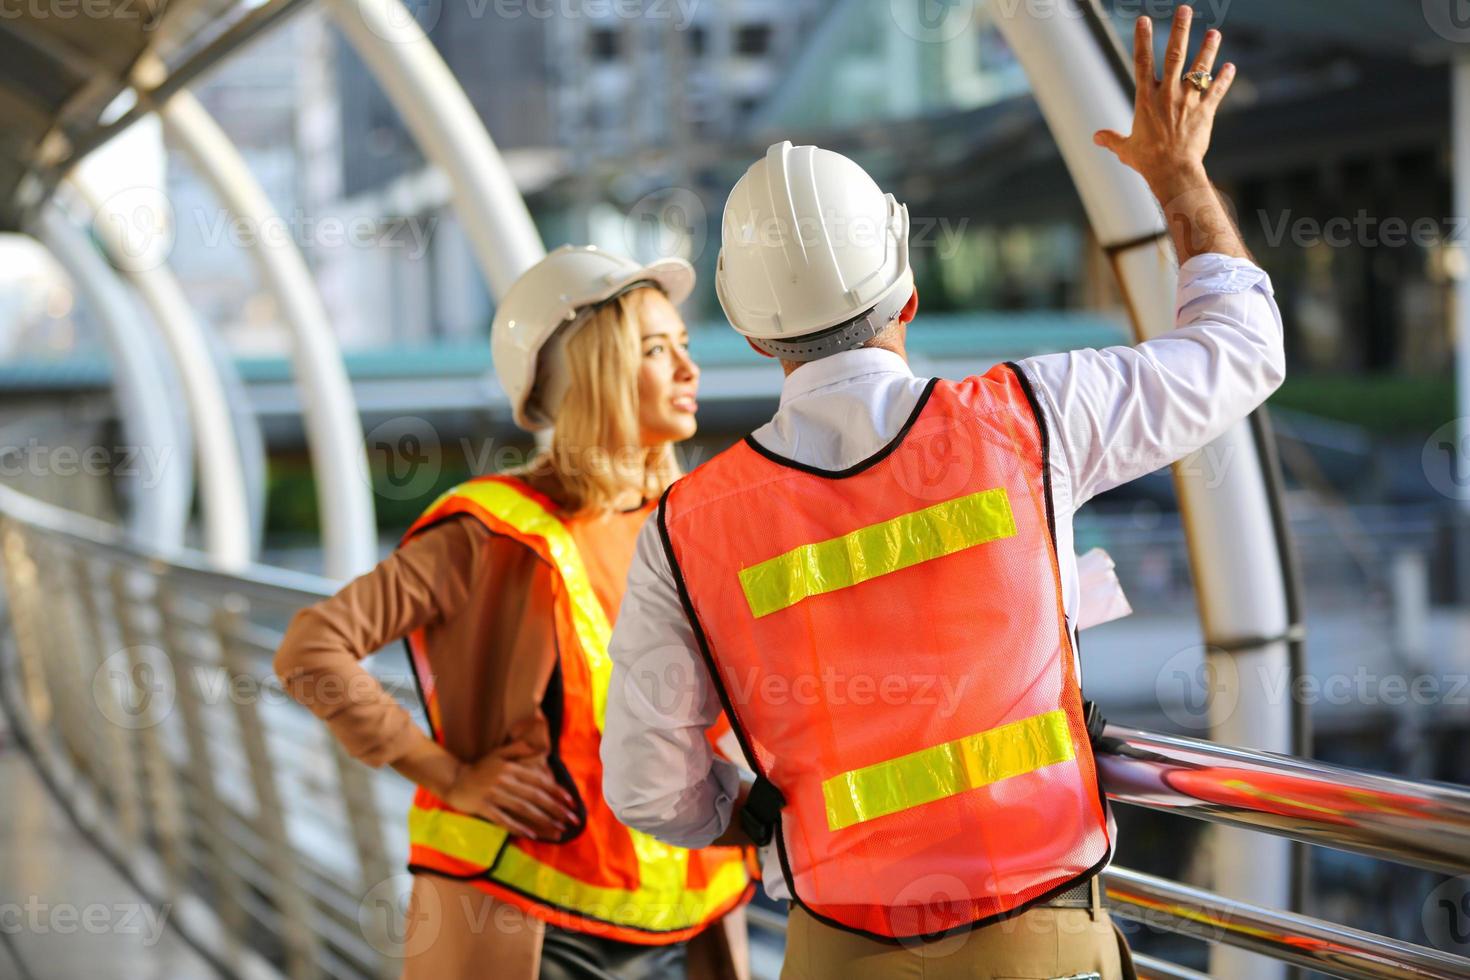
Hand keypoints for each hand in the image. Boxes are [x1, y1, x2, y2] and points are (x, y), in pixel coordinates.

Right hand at [443, 738, 578, 840]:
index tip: (571, 801)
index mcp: (511, 767)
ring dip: (543, 820)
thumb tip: (538, 748)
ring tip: (559, 829)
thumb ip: (518, 748)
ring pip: (523, 809)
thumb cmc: (480, 768)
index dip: (556, 791)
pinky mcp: (483, 807)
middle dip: (556, 809)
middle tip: (572, 820)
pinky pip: (503, 819)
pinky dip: (517, 827)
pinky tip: (531, 834)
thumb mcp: (498, 753)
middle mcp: (504, 780)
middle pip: (535, 796)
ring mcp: (494, 794)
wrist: (454, 780)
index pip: (538, 780)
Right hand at [1093, 6, 1232, 195]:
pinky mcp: (1205, 112)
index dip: (1143, 39)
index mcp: (1145, 99)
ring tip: (1214, 32)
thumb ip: (1112, 139)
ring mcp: (1188, 101)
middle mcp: (1168, 94)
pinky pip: (1216, 91)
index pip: (1142, 62)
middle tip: (1185, 9)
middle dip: (1180, 30)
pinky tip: (1230, 67)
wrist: (1173, 171)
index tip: (1145, 19)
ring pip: (1199, 69)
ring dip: (1208, 49)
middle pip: (1175, 55)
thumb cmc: (1147, 160)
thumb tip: (1096, 137)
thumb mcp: (1125, 149)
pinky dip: (1224, 79)